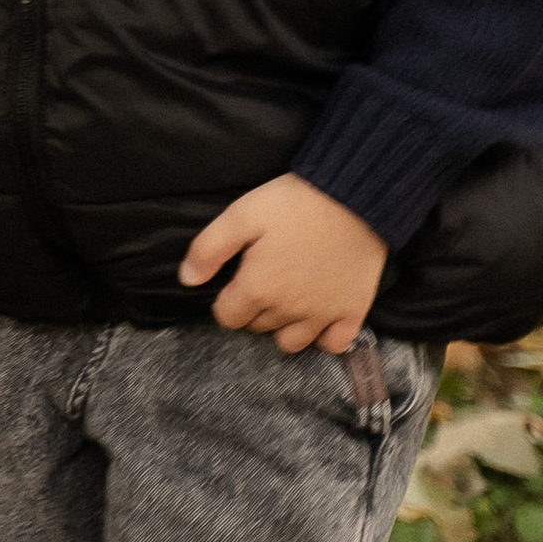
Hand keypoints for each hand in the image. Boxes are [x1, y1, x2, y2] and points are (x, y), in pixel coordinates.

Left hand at [179, 174, 386, 355]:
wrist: (355, 197)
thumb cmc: (294, 203)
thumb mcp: (241, 215)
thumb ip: (208, 249)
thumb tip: (187, 280)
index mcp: (258, 289)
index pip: (227, 317)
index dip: (226, 300)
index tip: (236, 281)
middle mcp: (288, 310)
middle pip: (258, 327)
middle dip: (253, 309)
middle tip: (263, 280)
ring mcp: (322, 315)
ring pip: (291, 343)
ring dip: (283, 326)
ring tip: (287, 298)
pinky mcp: (352, 311)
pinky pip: (334, 345)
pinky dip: (324, 337)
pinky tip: (319, 316)